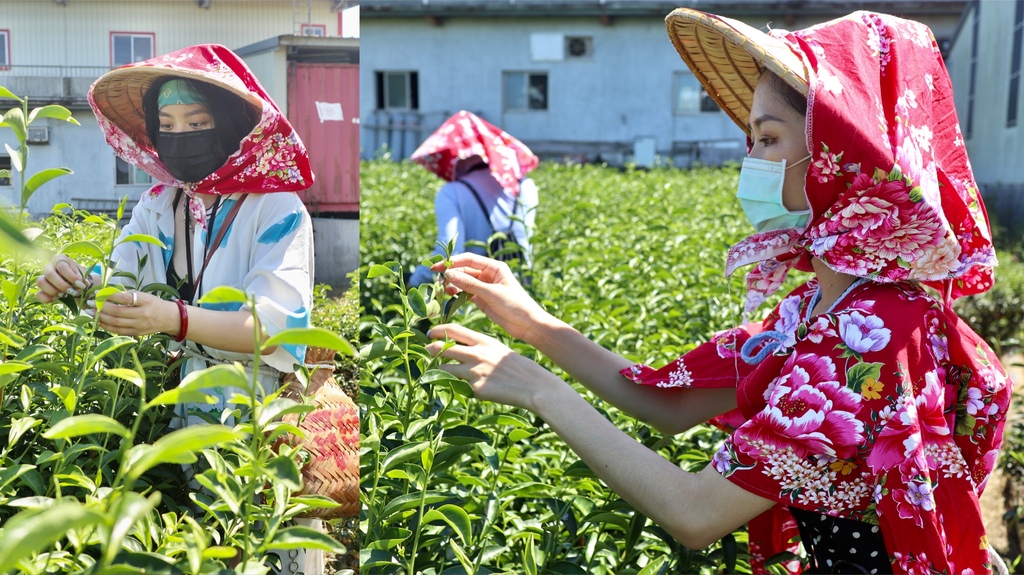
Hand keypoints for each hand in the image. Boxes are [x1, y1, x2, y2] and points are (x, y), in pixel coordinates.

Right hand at [35, 254, 88, 302]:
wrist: (75, 283)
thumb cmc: (78, 275)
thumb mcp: (82, 274)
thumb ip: (83, 279)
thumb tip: (84, 284)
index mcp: (59, 259)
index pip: (61, 266)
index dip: (71, 277)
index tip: (81, 285)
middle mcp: (48, 266)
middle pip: (49, 274)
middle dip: (62, 285)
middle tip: (72, 292)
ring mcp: (43, 277)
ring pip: (41, 283)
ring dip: (53, 291)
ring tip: (64, 295)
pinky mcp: (41, 289)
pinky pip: (38, 294)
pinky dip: (47, 298)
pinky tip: (57, 299)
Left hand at [90, 290, 178, 336]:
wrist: (168, 318)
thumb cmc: (154, 304)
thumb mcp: (145, 296)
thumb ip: (129, 295)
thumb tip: (108, 294)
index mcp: (145, 302)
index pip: (125, 298)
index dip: (110, 296)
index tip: (99, 292)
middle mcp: (142, 315)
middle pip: (117, 312)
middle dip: (101, 308)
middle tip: (91, 304)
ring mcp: (139, 326)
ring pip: (115, 323)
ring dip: (101, 318)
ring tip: (92, 313)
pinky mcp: (136, 333)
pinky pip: (118, 331)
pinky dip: (107, 326)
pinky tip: (100, 321)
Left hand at [426, 323, 566, 411]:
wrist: (532, 384)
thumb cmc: (515, 366)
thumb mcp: (496, 349)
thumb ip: (478, 347)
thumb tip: (457, 349)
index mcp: (483, 341)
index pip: (453, 330)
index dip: (438, 330)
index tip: (430, 333)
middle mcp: (476, 354)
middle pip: (443, 348)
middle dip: (430, 350)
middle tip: (426, 352)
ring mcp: (475, 372)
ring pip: (445, 369)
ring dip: (439, 370)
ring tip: (440, 372)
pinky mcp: (476, 389)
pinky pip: (460, 387)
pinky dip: (459, 387)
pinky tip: (466, 388)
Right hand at [431, 253, 547, 343]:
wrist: (528, 325)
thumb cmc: (515, 305)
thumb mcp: (491, 293)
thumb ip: (469, 284)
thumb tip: (448, 274)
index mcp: (494, 267)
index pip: (469, 259)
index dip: (453, 262)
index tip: (438, 267)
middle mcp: (488, 275)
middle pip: (464, 270)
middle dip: (450, 273)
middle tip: (436, 280)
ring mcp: (484, 287)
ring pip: (463, 282)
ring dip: (452, 284)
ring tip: (442, 289)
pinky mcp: (482, 299)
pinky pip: (465, 293)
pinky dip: (457, 294)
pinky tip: (449, 295)